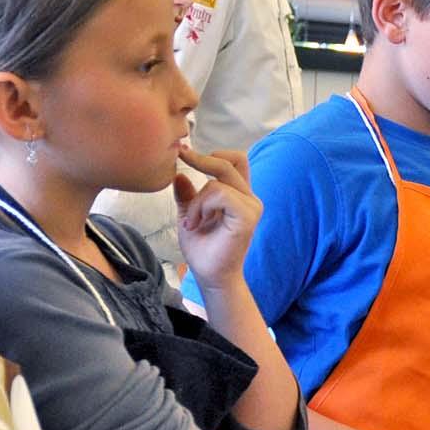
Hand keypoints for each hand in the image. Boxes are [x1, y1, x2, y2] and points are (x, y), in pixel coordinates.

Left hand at [173, 146, 260, 284]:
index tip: (185, 153)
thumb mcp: (189, 214)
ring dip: (197, 200)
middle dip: (201, 160)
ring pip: (218, 181)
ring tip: (192, 221)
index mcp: (238, 195)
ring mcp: (250, 207)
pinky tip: (198, 222)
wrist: (209, 275)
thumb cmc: (203, 249)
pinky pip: (221, 194)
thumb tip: (179, 175)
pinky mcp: (247, 217)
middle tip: (182, 159)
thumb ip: (187, 195)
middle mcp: (248, 198)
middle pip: (230, 161)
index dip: (214, 153)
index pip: (235, 160)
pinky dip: (203, 206)